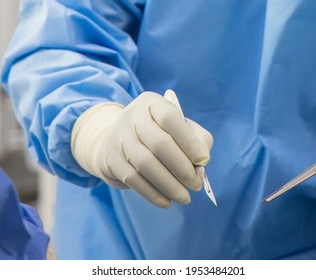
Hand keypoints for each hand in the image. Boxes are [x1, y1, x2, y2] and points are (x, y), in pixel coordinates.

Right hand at [71, 90, 212, 207]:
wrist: (118, 141)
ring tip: (184, 197)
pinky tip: (166, 202)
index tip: (204, 160)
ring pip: (146, 164)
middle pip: (160, 143)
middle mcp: (132, 117)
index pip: (171, 118)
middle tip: (196, 185)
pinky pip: (133, 179)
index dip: (189, 141)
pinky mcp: (111, 159)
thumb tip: (201, 163)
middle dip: (182, 168)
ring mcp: (119, 138)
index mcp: (152, 103)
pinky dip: (152, 194)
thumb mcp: (179, 128)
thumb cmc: (159, 134)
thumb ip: (198, 139)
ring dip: (169, 185)